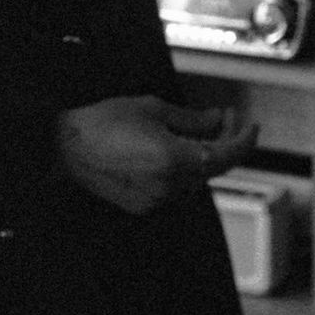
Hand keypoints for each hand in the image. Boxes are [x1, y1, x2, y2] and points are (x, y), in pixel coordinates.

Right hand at [56, 94, 258, 215]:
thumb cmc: (102, 122)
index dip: (244, 139)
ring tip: (193, 130)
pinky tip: (170, 148)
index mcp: (174, 158)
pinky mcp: (144, 206)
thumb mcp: (151, 108)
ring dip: (202, 155)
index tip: (250, 125)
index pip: (227, 155)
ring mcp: (158, 199)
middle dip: (223, 141)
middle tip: (222, 117)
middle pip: (214, 167)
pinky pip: (176, 188)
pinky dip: (182, 168)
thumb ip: (192, 118)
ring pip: (196, 178)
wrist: (64, 147)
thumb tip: (218, 119)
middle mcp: (170, 185)